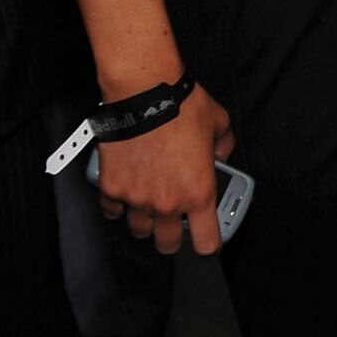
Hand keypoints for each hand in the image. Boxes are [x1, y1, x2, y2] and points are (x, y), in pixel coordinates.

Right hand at [96, 84, 235, 254]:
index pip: (206, 241)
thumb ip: (224, 146)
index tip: (207, 240)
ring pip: (139, 229)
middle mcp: (167, 203)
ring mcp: (136, 198)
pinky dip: (118, 205)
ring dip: (145, 222)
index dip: (208, 244)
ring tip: (148, 207)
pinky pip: (112, 210)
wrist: (144, 92)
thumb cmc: (181, 106)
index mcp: (198, 193)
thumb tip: (221, 153)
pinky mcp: (112, 188)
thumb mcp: (219, 125)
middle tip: (173, 228)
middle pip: (167, 244)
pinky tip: (125, 194)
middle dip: (172, 239)